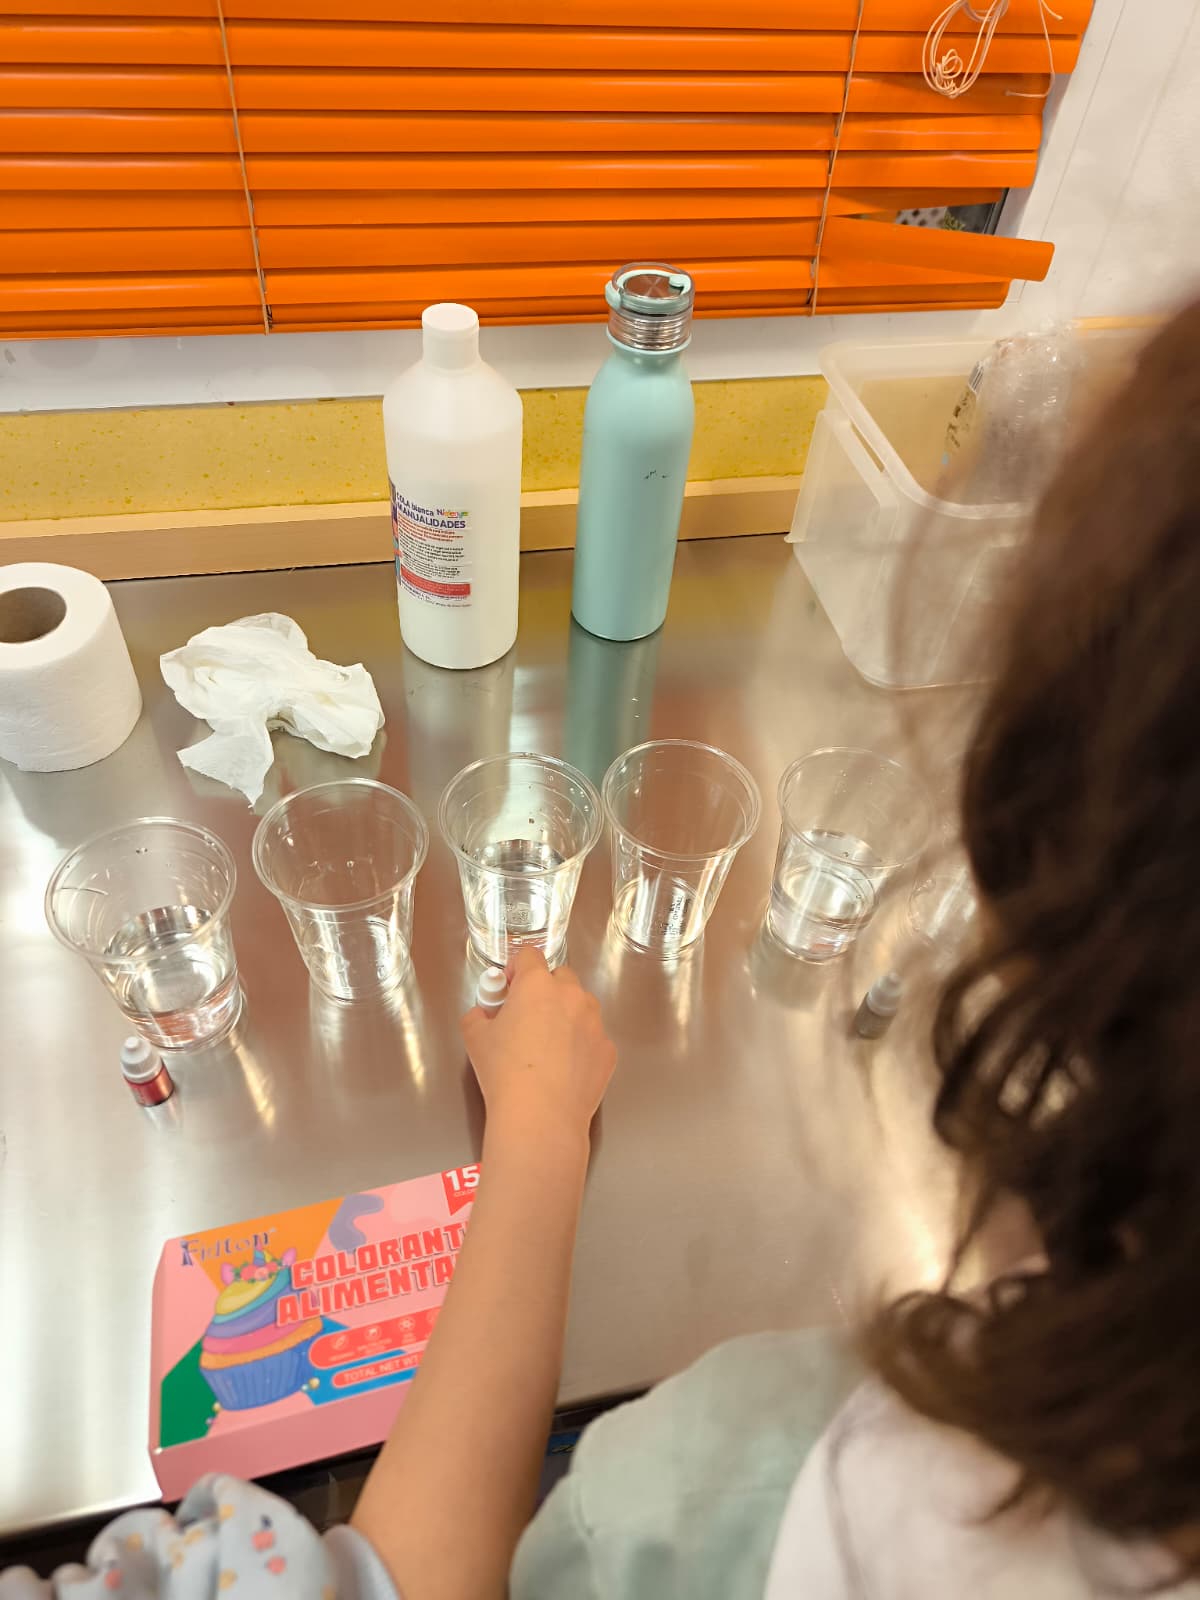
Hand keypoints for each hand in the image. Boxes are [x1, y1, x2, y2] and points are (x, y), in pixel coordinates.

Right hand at [460, 948, 615, 1146]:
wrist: (541, 1116)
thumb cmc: (504, 1072)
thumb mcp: (474, 1039)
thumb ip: (477, 1016)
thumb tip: (483, 1014)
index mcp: (537, 985)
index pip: (529, 955)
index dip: (516, 970)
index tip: (508, 990)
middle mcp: (572, 996)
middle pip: (561, 976)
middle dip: (545, 990)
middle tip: (527, 1018)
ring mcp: (595, 1023)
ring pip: (581, 1006)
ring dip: (566, 1016)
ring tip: (548, 1048)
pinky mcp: (608, 1050)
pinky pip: (593, 1038)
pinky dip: (581, 1046)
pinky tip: (565, 1071)